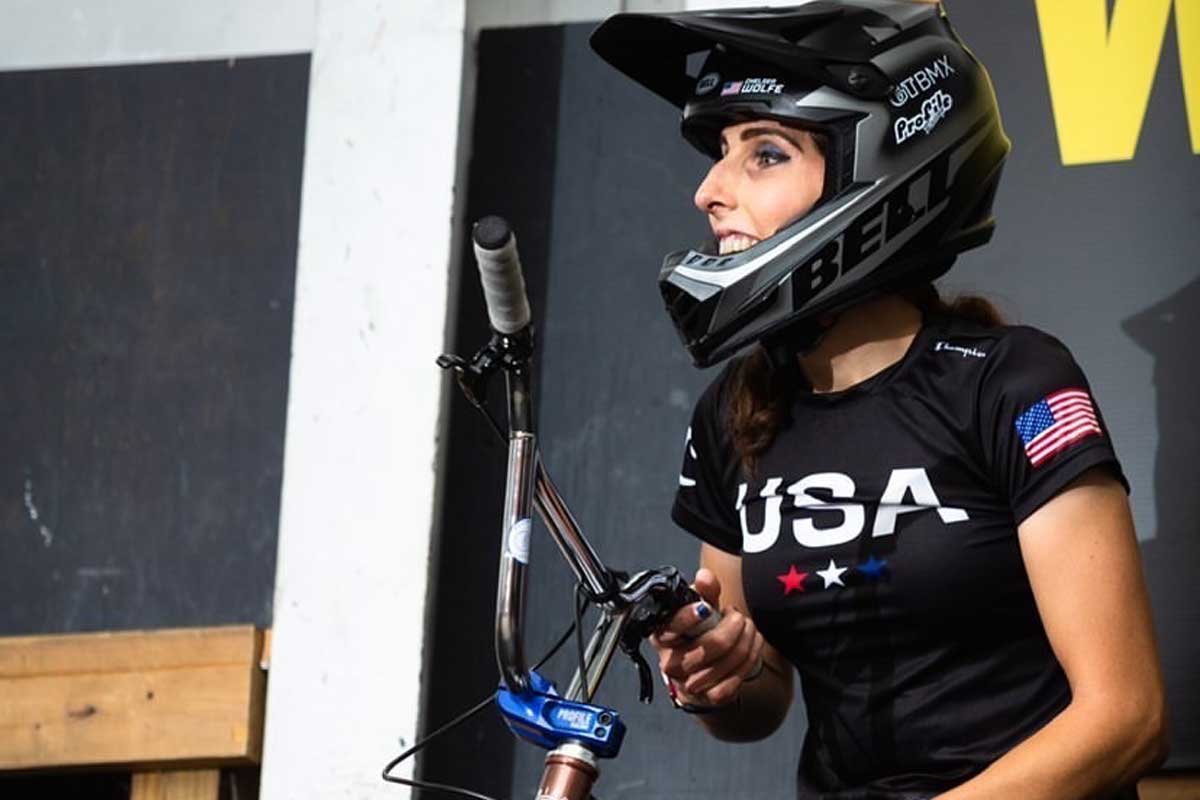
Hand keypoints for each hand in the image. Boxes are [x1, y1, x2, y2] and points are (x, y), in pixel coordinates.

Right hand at [651, 567, 764, 707]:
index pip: (672, 627)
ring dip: (746, 641)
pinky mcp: (709, 697)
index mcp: (662, 635)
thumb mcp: (698, 607)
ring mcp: (689, 682)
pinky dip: (750, 660)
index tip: (705, 608)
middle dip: (734, 626)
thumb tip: (705, 577)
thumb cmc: (697, 632)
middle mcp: (671, 662)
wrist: (700, 669)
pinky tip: (751, 646)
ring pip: (728, 662)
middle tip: (738, 616)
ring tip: (748, 628)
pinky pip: (735, 680)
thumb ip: (704, 591)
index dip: (689, 617)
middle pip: (710, 646)